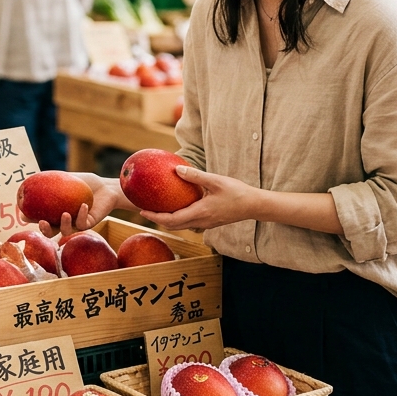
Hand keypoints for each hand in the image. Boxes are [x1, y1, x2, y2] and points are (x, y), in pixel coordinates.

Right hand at [28, 173, 124, 237]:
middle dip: (44, 230)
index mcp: (54, 212)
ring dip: (64, 225)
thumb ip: (49, 179)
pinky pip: (82, 224)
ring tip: (65, 214)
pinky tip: (83, 205)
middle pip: (50, 232)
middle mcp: (63, 222)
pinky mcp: (88, 225)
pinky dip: (81, 215)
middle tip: (42, 222)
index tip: (24, 214)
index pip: (39, 218)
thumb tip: (28, 178)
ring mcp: (75, 225)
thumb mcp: (65, 179)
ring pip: (66, 231)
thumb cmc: (83, 183)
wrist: (105, 187)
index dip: (30, 219)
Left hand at [140, 165, 261, 231]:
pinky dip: (178, 218)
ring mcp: (205, 224)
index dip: (155, 217)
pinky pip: (189, 222)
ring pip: (181, 225)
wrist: (254, 206)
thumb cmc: (237, 192)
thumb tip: (176, 170)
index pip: (171, 219)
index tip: (142, 211)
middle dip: (157, 219)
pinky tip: (176, 207)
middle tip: (144, 210)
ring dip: (167, 220)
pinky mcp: (210, 222)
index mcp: (200, 212)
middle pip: (173, 225)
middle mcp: (201, 222)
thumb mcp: (215, 181)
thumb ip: (195, 176)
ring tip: (157, 209)